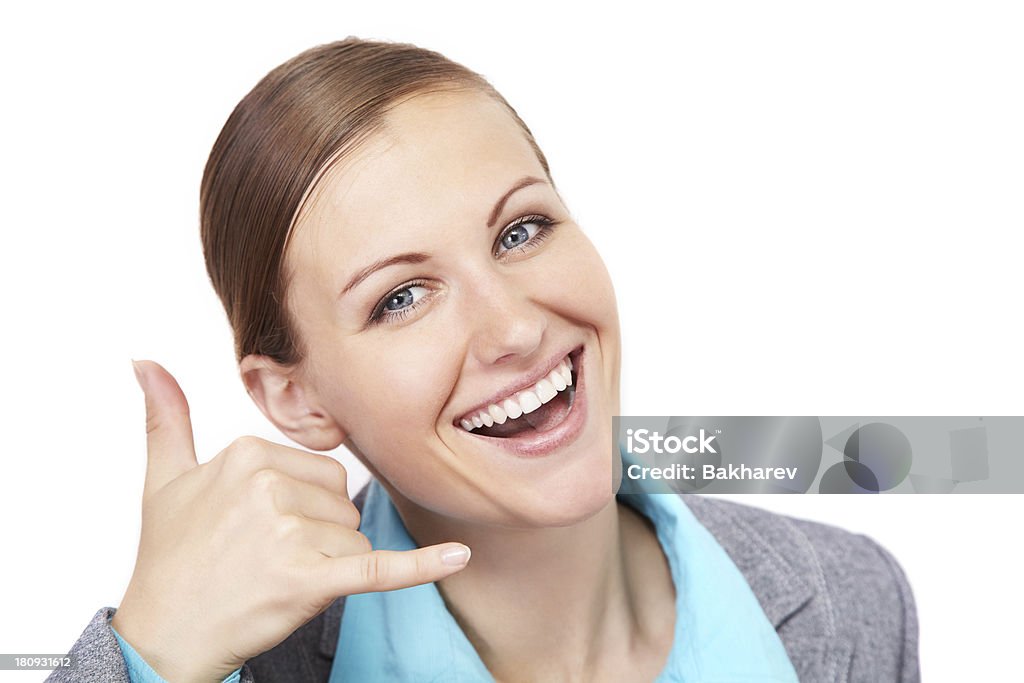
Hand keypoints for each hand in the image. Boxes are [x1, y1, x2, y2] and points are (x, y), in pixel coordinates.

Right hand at [110, 360, 470, 682]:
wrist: (163, 635)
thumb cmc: (169, 557)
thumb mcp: (163, 479)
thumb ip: (165, 417)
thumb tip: (144, 361)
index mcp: (248, 453)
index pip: (322, 471)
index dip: (303, 505)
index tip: (258, 527)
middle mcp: (270, 486)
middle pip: (342, 503)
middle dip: (319, 533)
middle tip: (266, 556)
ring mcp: (290, 534)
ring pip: (355, 538)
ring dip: (329, 563)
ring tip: (274, 575)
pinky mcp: (311, 580)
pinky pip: (379, 566)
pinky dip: (422, 566)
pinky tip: (458, 556)